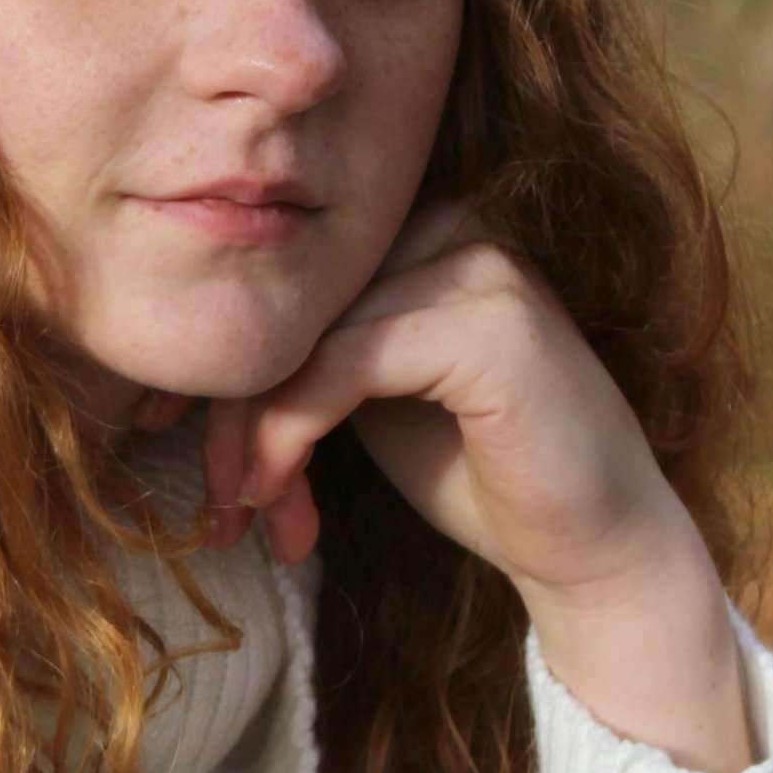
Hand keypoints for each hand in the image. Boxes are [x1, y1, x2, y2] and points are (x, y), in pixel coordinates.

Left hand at [191, 194, 687, 619]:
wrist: (591, 549)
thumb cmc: (479, 475)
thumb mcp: (367, 400)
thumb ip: (305, 355)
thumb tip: (181, 367)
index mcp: (420, 228)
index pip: (288, 278)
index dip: (225, 369)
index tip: (187, 452)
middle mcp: (452, 223)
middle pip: (288, 302)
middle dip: (232, 412)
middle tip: (217, 505)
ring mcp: (479, 263)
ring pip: (303, 335)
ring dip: (254, 437)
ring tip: (247, 513)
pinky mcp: (489, 323)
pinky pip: (343, 362)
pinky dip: (291, 433)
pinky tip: (280, 495)